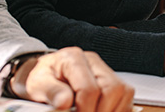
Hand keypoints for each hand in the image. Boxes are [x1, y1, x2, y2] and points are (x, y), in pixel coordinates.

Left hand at [10, 47, 133, 111]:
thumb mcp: (38, 85)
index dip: (85, 110)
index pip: (89, 88)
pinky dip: (117, 110)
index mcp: (73, 58)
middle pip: (112, 88)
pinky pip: (125, 97)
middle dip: (101, 111)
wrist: (44, 77)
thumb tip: (65, 102)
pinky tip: (101, 111)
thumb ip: (51, 92)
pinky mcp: (111, 81)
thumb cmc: (42, 79)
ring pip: (123, 91)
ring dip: (111, 110)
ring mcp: (104, 70)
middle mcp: (92, 61)